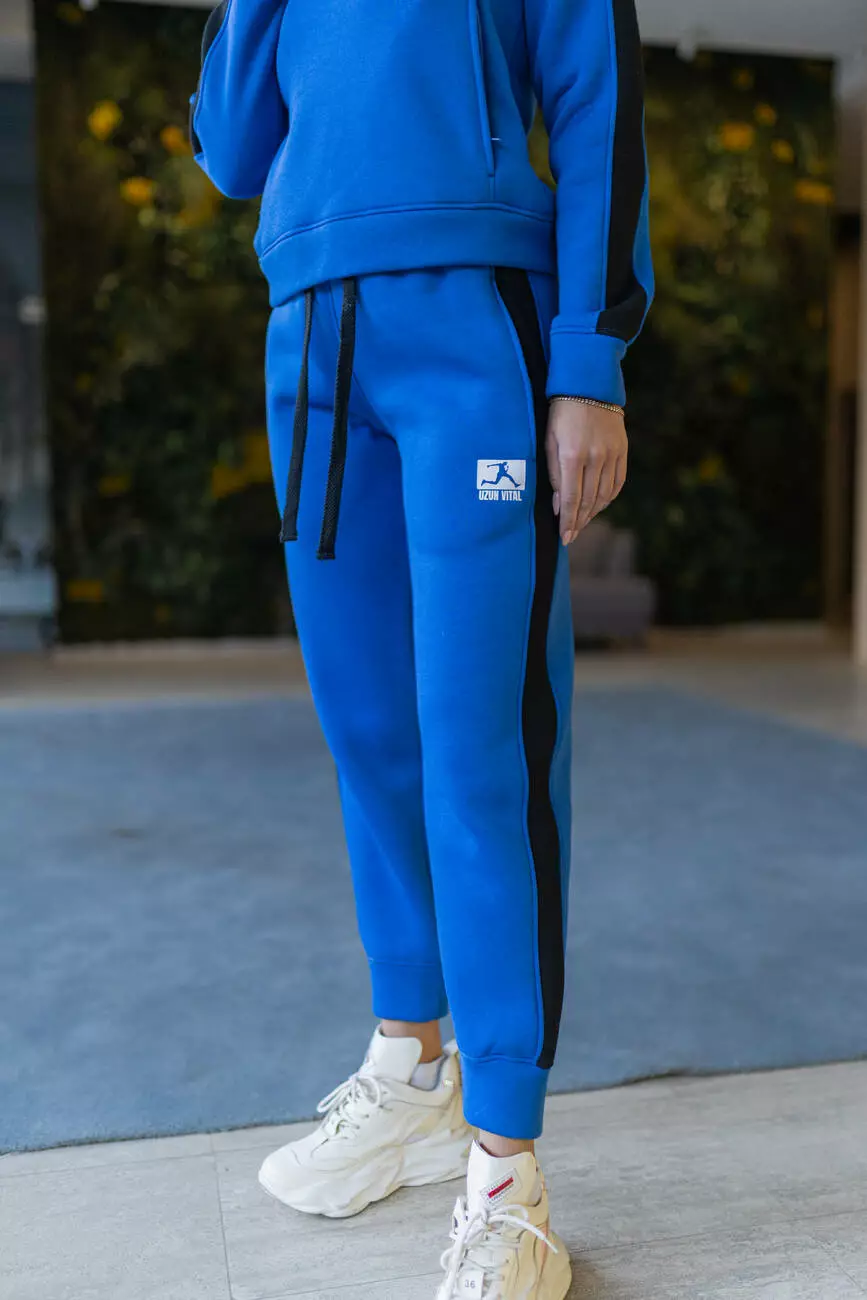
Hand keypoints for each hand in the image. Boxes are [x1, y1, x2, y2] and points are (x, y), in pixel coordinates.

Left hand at [545, 398, 627, 544]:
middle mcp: (595, 458)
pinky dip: (608, 498)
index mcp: (572, 456)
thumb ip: (553, 474)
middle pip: (588, 501)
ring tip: (582, 523)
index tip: (565, 537)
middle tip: (571, 536)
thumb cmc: (560, 415)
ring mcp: (612, 455)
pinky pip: (617, 483)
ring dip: (593, 513)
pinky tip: (599, 506)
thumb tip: (557, 505)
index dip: (567, 521)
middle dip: (579, 522)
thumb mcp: (549, 441)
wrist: (588, 386)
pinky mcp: (622, 451)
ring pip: (604, 495)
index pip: (570, 499)